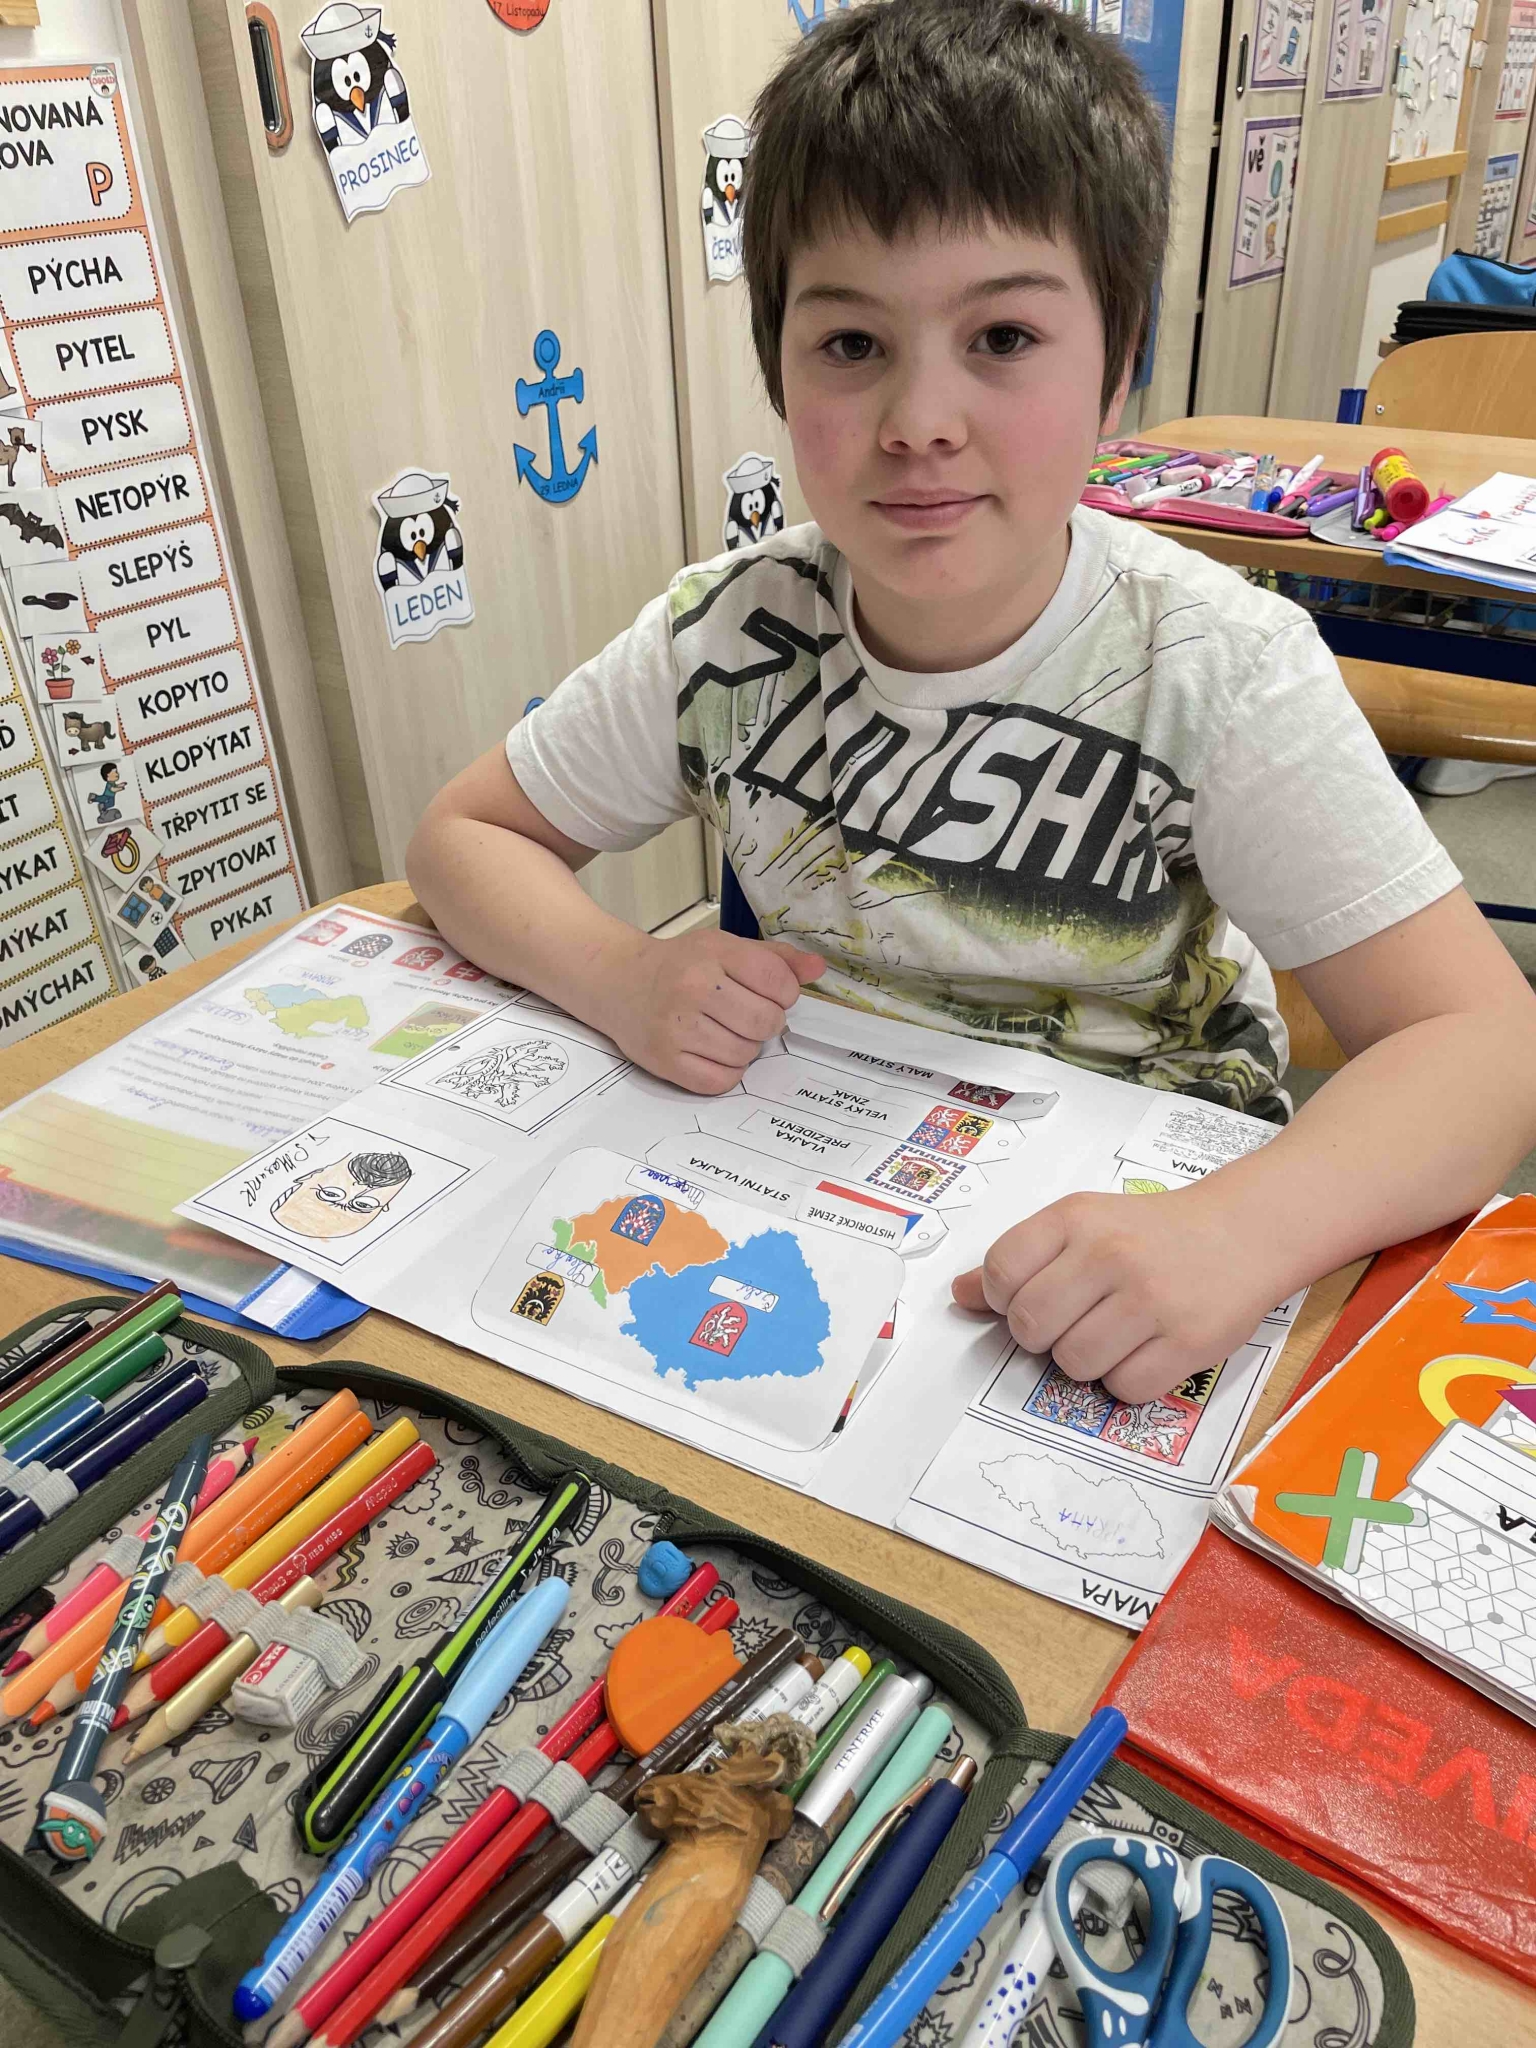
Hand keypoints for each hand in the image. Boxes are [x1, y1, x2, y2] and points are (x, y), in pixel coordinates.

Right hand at [598, 928, 824, 1093]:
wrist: (618, 981)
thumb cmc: (679, 965)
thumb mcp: (725, 948)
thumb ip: (774, 959)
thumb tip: (818, 968)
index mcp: (713, 953)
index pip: (777, 981)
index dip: (784, 993)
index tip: (769, 993)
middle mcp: (693, 988)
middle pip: (766, 1022)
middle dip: (766, 1022)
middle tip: (746, 1014)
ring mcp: (677, 1027)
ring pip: (746, 1054)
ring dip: (745, 1047)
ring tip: (724, 1031)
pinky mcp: (665, 1061)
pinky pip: (721, 1081)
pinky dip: (726, 1071)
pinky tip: (713, 1051)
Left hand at [951, 1185, 1278, 1402]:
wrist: (1241, 1233)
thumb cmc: (1149, 1234)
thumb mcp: (1081, 1225)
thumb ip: (1021, 1259)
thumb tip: (960, 1294)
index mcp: (1075, 1219)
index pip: (1001, 1272)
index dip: (1005, 1298)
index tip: (1031, 1297)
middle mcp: (1110, 1254)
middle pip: (1031, 1327)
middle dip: (1042, 1336)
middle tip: (1073, 1321)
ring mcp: (1150, 1300)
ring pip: (1074, 1364)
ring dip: (1085, 1361)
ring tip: (1113, 1333)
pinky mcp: (1188, 1341)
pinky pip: (1125, 1388)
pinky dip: (1127, 1380)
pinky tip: (1144, 1349)